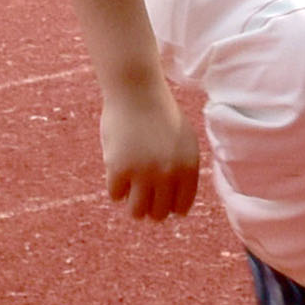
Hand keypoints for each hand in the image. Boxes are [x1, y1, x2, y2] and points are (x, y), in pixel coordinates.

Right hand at [92, 64, 205, 223]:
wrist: (137, 91)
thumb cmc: (160, 114)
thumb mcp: (184, 141)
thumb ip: (183, 170)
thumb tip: (176, 207)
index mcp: (188, 168)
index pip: (180, 207)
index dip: (168, 206)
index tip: (159, 199)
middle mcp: (168, 174)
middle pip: (158, 214)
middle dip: (150, 207)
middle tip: (142, 195)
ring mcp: (143, 173)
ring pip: (136, 212)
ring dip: (132, 206)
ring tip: (129, 192)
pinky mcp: (119, 170)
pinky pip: (116, 196)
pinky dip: (115, 188)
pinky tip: (117, 173)